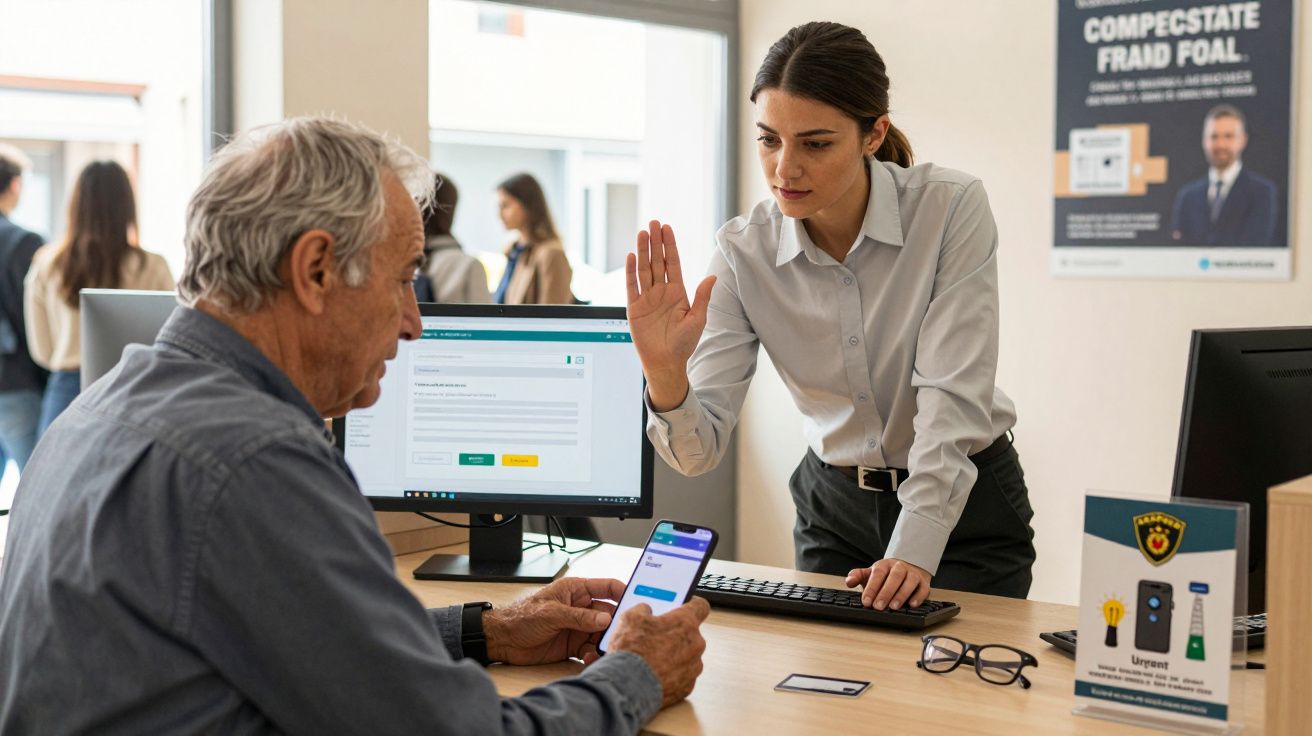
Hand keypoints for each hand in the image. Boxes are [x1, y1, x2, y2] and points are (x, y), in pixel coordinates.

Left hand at [482, 577, 623, 665]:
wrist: (502, 640)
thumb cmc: (521, 616)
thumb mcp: (551, 613)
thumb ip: (579, 616)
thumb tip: (605, 618)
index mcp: (576, 590)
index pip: (607, 587)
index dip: (623, 592)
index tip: (637, 601)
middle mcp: (580, 607)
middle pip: (609, 613)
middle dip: (617, 624)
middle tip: (623, 633)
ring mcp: (578, 626)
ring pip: (602, 633)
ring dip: (605, 642)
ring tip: (606, 650)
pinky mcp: (573, 644)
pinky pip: (591, 648)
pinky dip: (593, 655)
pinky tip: (590, 658)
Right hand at [606, 597, 709, 707]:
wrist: (627, 687)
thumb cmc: (632, 651)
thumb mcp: (630, 618)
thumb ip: (643, 609)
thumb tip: (645, 611)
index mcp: (685, 623)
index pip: (700, 606)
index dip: (692, 605)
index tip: (686, 606)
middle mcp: (695, 644)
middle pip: (691, 634)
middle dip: (676, 634)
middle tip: (657, 637)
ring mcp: (693, 667)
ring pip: (687, 656)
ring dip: (674, 656)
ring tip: (652, 659)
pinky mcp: (687, 687)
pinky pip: (682, 676)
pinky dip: (672, 675)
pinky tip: (654, 675)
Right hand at [625, 220, 715, 410]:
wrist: (666, 363)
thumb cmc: (683, 344)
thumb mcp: (697, 319)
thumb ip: (702, 296)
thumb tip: (712, 276)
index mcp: (677, 292)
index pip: (673, 263)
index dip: (670, 245)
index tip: (667, 228)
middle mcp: (661, 292)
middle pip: (657, 261)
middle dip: (655, 242)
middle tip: (653, 223)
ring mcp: (647, 298)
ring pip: (644, 269)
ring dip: (642, 251)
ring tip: (642, 233)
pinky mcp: (634, 308)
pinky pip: (631, 286)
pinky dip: (630, 271)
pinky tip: (631, 256)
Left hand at [846, 558, 931, 610]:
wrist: (908, 566)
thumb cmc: (886, 575)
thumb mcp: (870, 573)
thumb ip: (857, 576)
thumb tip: (849, 582)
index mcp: (885, 565)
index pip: (878, 574)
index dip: (871, 588)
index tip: (866, 601)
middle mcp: (900, 568)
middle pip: (894, 577)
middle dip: (886, 593)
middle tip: (878, 607)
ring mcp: (913, 574)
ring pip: (909, 582)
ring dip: (901, 595)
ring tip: (893, 607)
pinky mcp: (924, 583)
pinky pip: (923, 589)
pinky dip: (918, 597)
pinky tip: (912, 605)